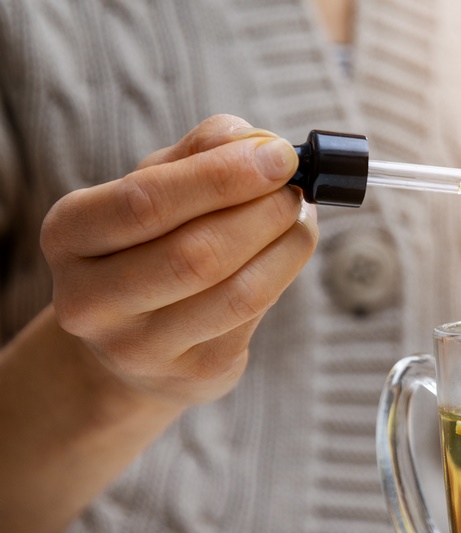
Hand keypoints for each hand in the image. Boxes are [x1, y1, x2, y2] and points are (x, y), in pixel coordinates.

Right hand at [41, 114, 317, 406]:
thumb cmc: (150, 242)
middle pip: (195, 254)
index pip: (145, 203)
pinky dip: (282, 275)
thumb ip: (200, 153)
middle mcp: (91, 299)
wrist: (138, 339)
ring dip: (284, 246)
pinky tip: (289, 251)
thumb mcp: (156, 186)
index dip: (221, 177)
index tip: (279, 156)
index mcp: (69, 235)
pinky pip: (253, 317)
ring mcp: (140, 346)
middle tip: (295, 190)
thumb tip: (256, 140)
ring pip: (235, 292)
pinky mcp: (192, 372)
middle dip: (261, 213)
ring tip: (300, 217)